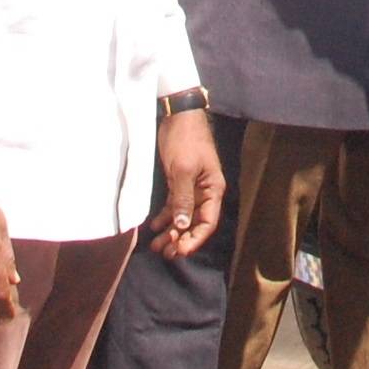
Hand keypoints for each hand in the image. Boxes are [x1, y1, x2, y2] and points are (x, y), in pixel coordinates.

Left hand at [150, 110, 226, 259]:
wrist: (178, 115)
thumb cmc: (185, 140)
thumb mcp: (183, 170)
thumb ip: (182, 198)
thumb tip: (181, 225)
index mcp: (212, 189)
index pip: (208, 222)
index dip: (195, 239)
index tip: (179, 251)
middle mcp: (205, 191)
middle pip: (195, 222)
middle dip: (180, 239)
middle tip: (164, 253)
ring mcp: (192, 187)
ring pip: (183, 216)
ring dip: (171, 231)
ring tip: (156, 245)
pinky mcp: (179, 181)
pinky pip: (174, 205)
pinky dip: (166, 216)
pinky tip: (155, 226)